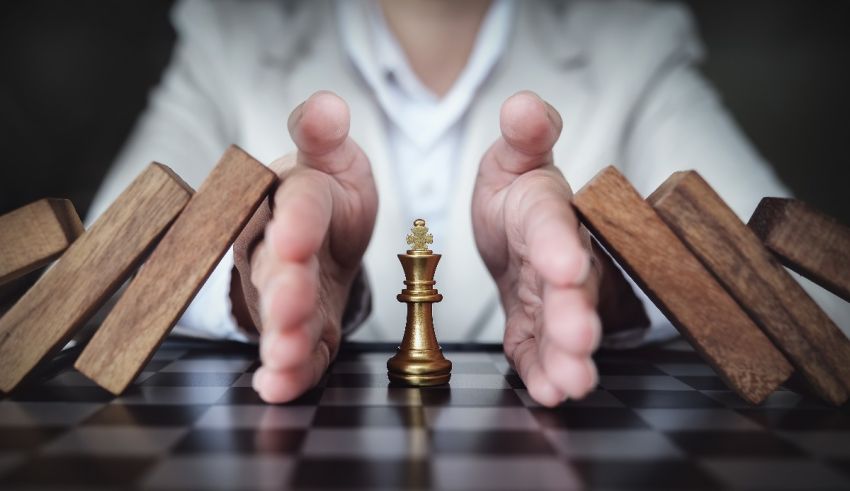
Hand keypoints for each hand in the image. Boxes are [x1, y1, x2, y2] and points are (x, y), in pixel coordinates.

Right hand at [250, 91, 377, 402]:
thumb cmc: (328, 192)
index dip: (295, 223)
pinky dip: (289, 372)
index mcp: (292, 198)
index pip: (297, 206)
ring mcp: (285, 292)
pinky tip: (279, 387)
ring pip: (281, 316)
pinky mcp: (300, 328)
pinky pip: (296, 351)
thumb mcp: (334, 159)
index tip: (295, 239)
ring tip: (283, 359)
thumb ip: (325, 136)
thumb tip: (327, 105)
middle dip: (283, 289)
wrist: (321, 232)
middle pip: (277, 268)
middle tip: (290, 306)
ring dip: (281, 338)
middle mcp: (276, 247)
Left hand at [472, 91, 601, 406]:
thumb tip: (523, 105)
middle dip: (575, 315)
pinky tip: (549, 392)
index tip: (565, 266)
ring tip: (571, 383)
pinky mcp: (533, 323)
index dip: (561, 245)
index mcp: (546, 210)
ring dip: (567, 355)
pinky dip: (542, 372)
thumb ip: (523, 135)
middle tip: (579, 342)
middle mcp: (556, 256)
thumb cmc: (515, 190)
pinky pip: (537, 349)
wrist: (512, 225)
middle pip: (569, 287)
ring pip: (560, 325)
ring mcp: (547, 295)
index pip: (555, 225)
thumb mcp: (512, 157)